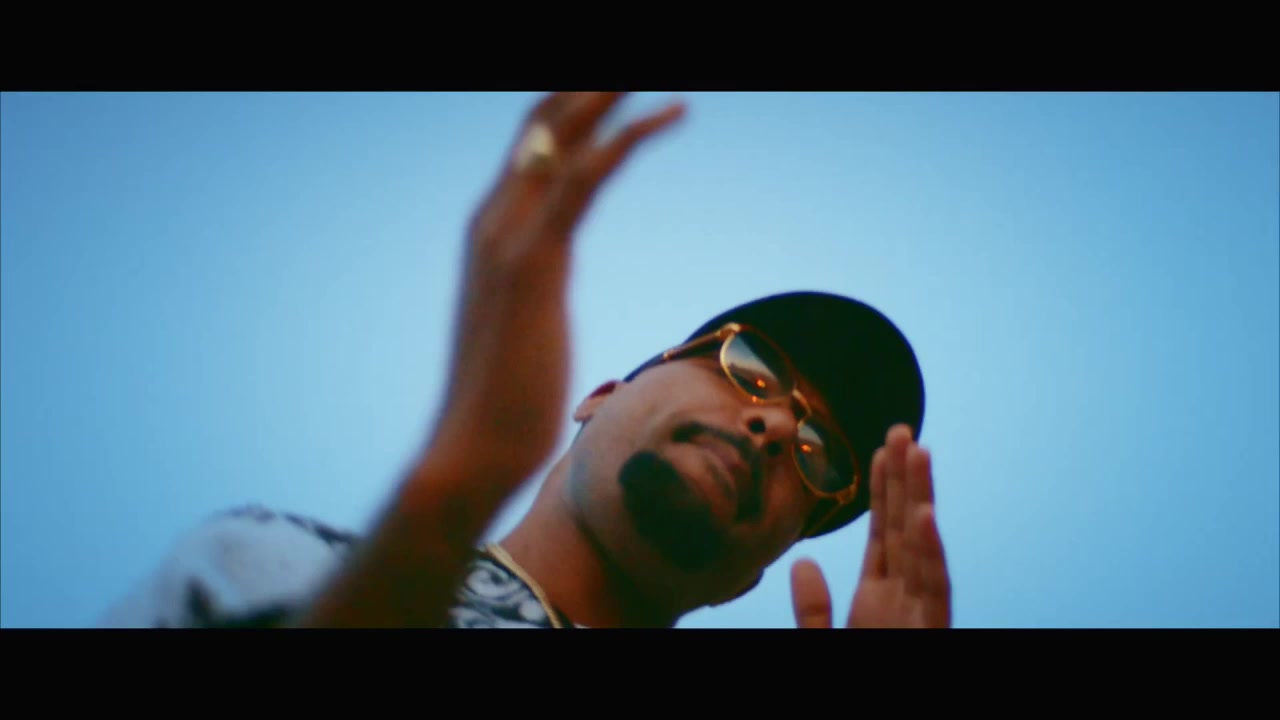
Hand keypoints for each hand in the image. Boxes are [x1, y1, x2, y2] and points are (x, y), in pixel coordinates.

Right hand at [301, 93, 684, 626]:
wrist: (472, 447)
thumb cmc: (504, 397)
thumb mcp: (522, 322)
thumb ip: (531, 281)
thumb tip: (546, 272)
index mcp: (489, 230)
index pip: (530, 144)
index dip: (571, 104)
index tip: (614, 83)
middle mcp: (491, 219)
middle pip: (542, 122)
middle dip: (590, 84)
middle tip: (636, 66)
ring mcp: (507, 236)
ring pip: (565, 134)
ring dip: (613, 92)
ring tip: (668, 80)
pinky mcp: (534, 262)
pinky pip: (586, 178)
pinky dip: (630, 138)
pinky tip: (671, 114)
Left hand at [789, 424, 951, 627]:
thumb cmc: (857, 678)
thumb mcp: (822, 640)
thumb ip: (813, 608)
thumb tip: (802, 563)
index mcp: (876, 600)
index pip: (882, 534)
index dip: (883, 493)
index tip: (880, 454)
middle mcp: (903, 599)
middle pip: (904, 528)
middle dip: (905, 480)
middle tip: (902, 431)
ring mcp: (919, 613)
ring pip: (921, 546)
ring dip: (921, 498)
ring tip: (919, 451)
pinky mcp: (931, 629)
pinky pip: (934, 587)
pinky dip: (930, 551)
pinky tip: (925, 513)